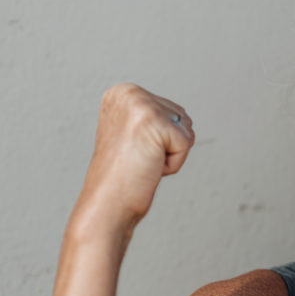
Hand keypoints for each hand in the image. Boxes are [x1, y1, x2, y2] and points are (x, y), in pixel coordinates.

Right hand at [76, 83, 194, 229]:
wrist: (108, 202)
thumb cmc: (123, 176)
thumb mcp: (135, 135)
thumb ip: (155, 119)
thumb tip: (185, 117)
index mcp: (121, 92)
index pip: (171, 110)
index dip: (161, 139)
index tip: (135, 151)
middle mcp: (128, 92)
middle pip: (182, 117)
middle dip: (168, 145)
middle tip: (139, 158)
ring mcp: (140, 104)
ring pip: (186, 129)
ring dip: (172, 154)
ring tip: (143, 162)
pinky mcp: (154, 121)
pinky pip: (186, 144)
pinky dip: (174, 163)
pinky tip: (149, 167)